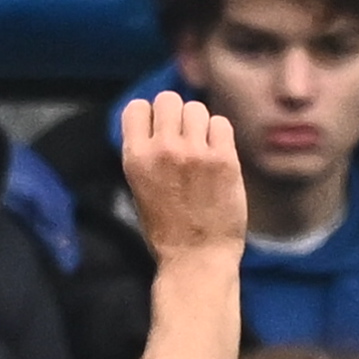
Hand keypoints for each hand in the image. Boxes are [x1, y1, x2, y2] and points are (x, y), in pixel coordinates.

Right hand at [119, 89, 246, 264]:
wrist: (196, 259)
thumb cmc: (168, 229)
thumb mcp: (139, 187)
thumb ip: (146, 152)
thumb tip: (160, 123)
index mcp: (135, 157)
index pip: (137, 107)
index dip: (150, 117)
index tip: (160, 134)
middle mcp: (163, 150)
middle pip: (169, 99)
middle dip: (177, 116)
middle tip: (185, 140)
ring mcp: (194, 153)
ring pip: (197, 108)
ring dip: (200, 125)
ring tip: (202, 151)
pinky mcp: (223, 160)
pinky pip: (222, 124)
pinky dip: (220, 136)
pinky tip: (218, 158)